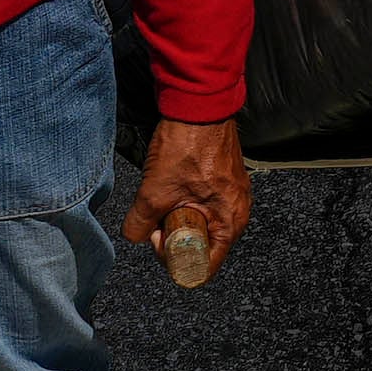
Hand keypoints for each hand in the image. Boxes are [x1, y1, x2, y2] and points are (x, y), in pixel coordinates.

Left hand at [123, 115, 253, 286]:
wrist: (197, 104)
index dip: (176, 258)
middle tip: (156, 215)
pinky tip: (170, 184)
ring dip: (176, 216)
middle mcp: (237, 211)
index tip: (160, 238)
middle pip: (201, 246)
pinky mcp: (221, 181)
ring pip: (198, 224)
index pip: (205, 266)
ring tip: (163, 195)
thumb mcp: (154, 191)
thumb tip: (135, 235)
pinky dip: (182, 201)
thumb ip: (140, 223)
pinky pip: (200, 205)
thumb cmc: (188, 144)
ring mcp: (230, 195)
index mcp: (231, 221)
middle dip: (173, 235)